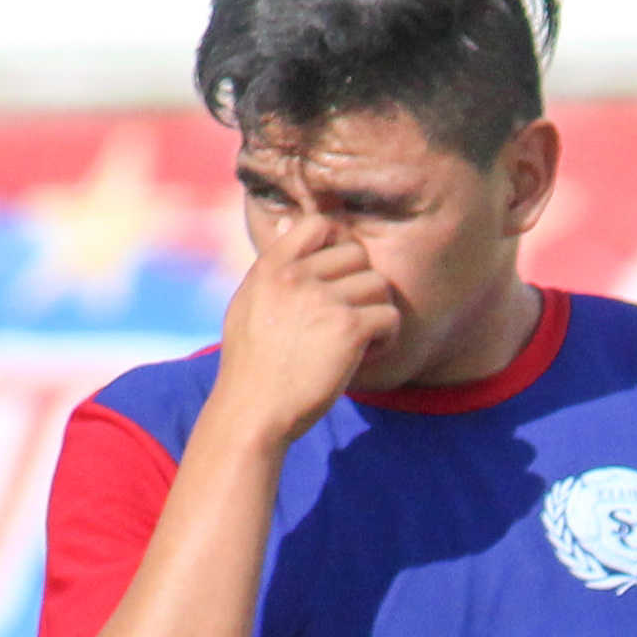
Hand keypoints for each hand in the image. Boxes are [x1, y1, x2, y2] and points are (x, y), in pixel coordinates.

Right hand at [215, 224, 404, 435]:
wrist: (253, 411)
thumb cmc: (251, 365)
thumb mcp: (247, 304)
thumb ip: (273, 268)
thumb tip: (290, 225)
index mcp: (271, 267)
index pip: (320, 225)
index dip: (338, 245)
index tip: (337, 277)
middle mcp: (297, 276)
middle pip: (357, 254)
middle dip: (360, 284)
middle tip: (350, 315)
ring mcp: (323, 300)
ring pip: (379, 284)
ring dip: (376, 311)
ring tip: (359, 339)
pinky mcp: (348, 328)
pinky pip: (389, 316)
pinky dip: (386, 338)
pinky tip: (366, 354)